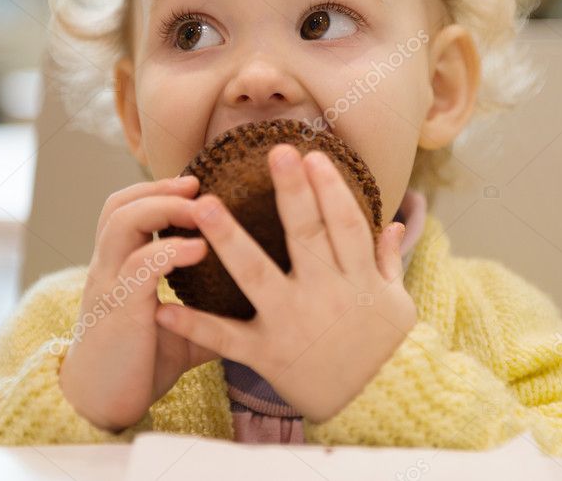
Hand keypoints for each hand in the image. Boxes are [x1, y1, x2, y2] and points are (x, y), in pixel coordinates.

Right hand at [58, 176, 219, 431]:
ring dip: (162, 207)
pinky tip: (199, 249)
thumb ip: (210, 311)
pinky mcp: (119, 310)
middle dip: (160, 188)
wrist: (103, 406)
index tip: (197, 183)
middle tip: (199, 185)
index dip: (156, 189)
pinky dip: (168, 251)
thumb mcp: (182, 330)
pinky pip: (137, 267)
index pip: (126, 208)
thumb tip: (259, 305)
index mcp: (120, 266)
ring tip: (200, 208)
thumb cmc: (140, 364)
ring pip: (122, 223)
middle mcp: (109, 267)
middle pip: (119, 205)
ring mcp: (110, 285)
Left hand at [153, 143, 417, 423]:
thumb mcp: (397, 303)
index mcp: (358, 279)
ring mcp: (293, 324)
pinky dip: (195, 325)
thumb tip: (396, 222)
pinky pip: (228, 338)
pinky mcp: (268, 354)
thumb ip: (387, 261)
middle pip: (308, 235)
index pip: (345, 223)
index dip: (331, 188)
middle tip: (276, 152)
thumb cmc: (387, 351)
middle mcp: (326, 296)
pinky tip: (164, 306)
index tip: (313, 155)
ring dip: (230, 240)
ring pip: (258, 275)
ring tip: (204, 207)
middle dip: (293, 193)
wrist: (380, 408)